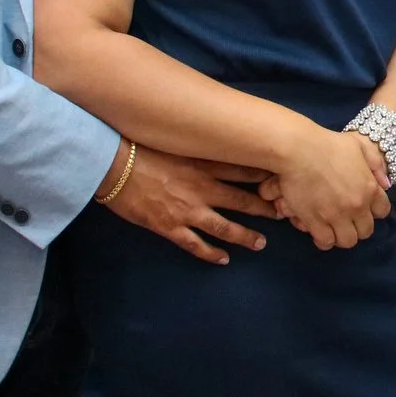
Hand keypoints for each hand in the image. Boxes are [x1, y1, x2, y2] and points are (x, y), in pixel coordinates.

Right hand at [99, 148, 275, 264]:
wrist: (111, 165)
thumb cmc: (140, 146)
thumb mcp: (176, 140)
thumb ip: (198, 144)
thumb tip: (216, 137)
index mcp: (203, 164)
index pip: (244, 170)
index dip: (266, 177)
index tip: (284, 180)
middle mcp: (201, 188)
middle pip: (241, 200)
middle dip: (264, 209)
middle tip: (282, 215)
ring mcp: (186, 210)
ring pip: (224, 227)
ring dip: (244, 236)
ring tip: (260, 243)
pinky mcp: (169, 226)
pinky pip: (195, 244)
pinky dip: (211, 253)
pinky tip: (224, 259)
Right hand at [261, 127, 391, 249]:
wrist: (298, 150)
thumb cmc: (328, 144)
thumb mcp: (359, 145)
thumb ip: (376, 164)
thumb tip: (386, 184)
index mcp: (370, 188)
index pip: (383, 212)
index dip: (374, 211)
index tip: (364, 208)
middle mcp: (357, 206)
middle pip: (366, 231)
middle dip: (358, 227)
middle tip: (347, 220)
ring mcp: (337, 216)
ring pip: (347, 241)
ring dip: (342, 236)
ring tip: (334, 228)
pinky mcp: (316, 222)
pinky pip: (326, 242)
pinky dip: (324, 240)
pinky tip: (320, 232)